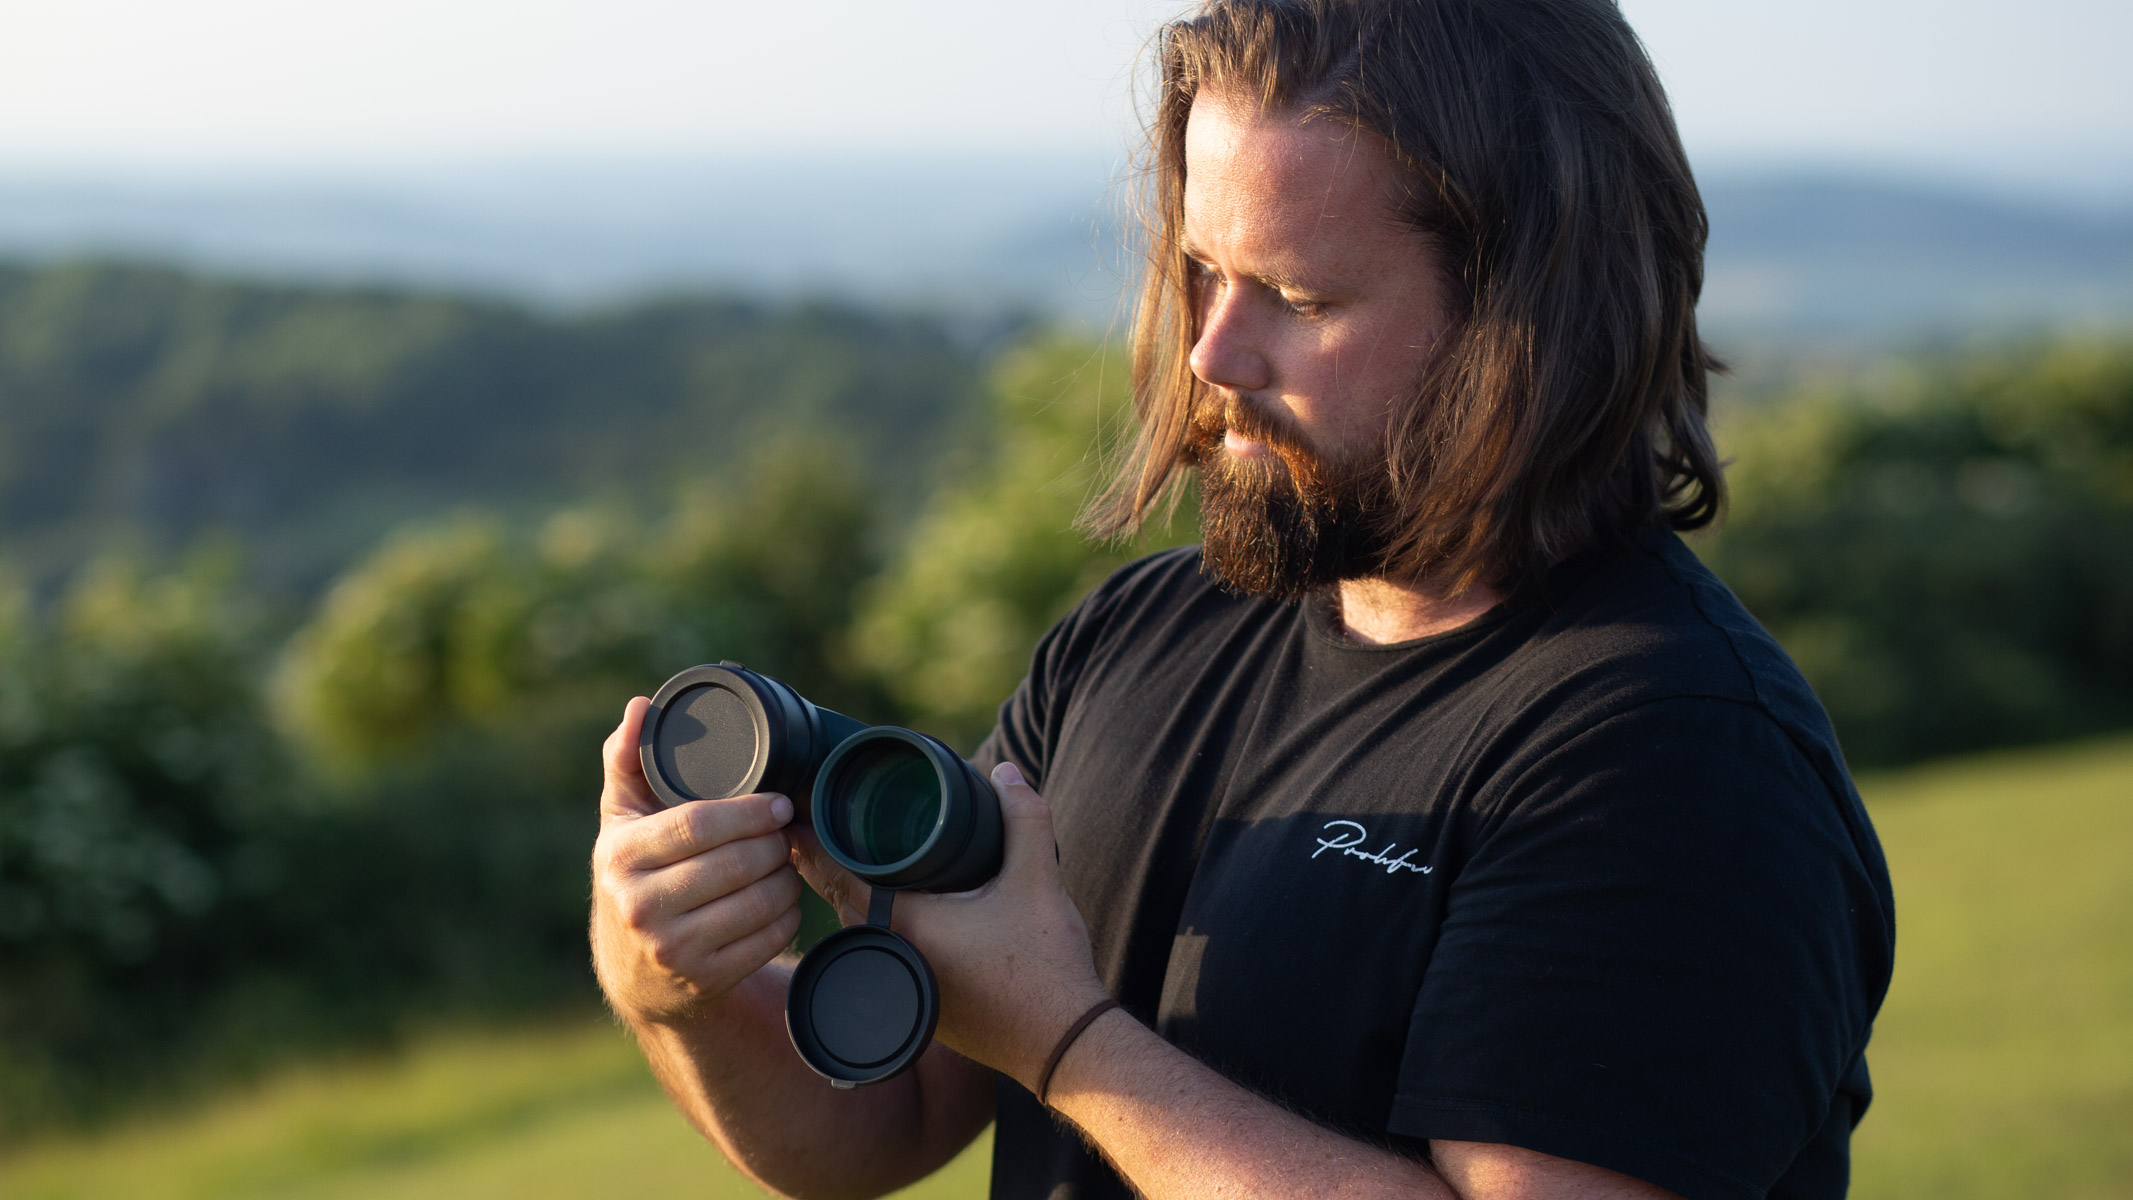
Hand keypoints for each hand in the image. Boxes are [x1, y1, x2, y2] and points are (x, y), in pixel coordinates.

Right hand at [590, 696, 804, 1025]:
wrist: (634, 972)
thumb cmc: (633, 877)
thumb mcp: (620, 821)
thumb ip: (628, 760)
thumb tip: (641, 706)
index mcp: (619, 857)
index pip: (697, 824)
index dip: (748, 810)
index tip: (777, 801)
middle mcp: (640, 907)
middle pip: (736, 863)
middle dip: (773, 841)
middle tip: (785, 830)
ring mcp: (672, 949)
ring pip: (758, 900)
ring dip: (786, 875)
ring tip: (783, 860)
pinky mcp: (705, 981)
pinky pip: (768, 937)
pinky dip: (787, 913)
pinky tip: (780, 899)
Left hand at [792, 761, 1109, 1091]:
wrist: (1065, 1045)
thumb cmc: (1045, 968)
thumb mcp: (1039, 880)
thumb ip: (1024, 818)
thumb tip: (1008, 773)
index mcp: (905, 926)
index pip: (837, 878)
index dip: (812, 847)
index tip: (796, 821)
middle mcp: (894, 960)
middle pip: (843, 904)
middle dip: (827, 868)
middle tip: (817, 831)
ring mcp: (908, 990)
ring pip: (865, 934)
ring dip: (856, 901)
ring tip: (854, 865)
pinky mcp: (926, 1010)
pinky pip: (886, 956)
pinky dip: (882, 929)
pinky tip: (899, 916)